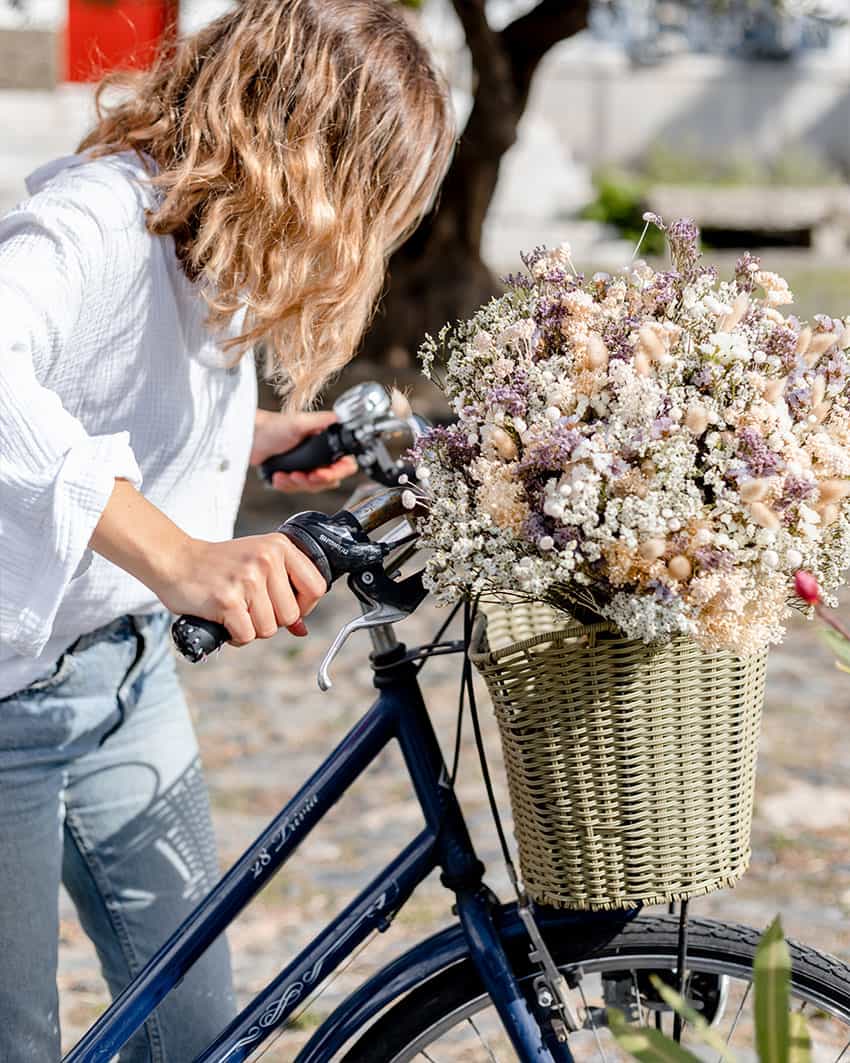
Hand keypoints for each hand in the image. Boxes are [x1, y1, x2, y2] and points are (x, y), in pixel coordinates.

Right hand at [91, 481, 327, 644]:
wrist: (175, 561)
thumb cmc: (218, 565)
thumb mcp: (257, 563)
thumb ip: (284, 590)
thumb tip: (302, 629)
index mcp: (280, 546)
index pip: (316, 587)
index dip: (305, 606)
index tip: (287, 608)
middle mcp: (267, 559)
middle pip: (291, 614)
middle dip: (272, 621)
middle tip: (250, 609)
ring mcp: (247, 579)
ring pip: (269, 629)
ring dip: (251, 629)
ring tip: (235, 612)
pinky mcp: (228, 600)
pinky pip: (247, 636)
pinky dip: (235, 636)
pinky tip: (225, 620)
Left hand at [251, 409, 357, 492]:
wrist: (250, 437)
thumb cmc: (272, 426)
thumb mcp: (301, 421)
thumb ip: (325, 421)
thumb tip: (343, 420)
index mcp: (327, 442)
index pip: (346, 465)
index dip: (336, 472)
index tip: (321, 473)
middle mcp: (320, 455)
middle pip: (330, 480)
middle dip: (313, 481)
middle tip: (300, 475)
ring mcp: (308, 466)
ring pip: (313, 487)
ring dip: (298, 483)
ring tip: (286, 474)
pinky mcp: (295, 474)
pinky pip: (297, 489)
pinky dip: (287, 485)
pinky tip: (279, 476)